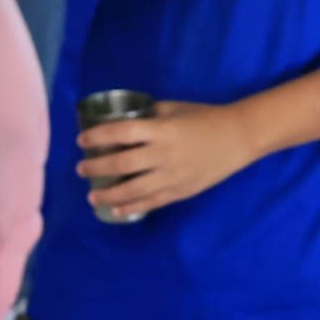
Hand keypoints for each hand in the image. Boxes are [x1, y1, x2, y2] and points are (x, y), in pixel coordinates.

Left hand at [79, 98, 260, 220]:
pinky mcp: (181, 191)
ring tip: (92, 196)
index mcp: (162, 129)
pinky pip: (152, 202)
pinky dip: (132, 208)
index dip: (98, 137)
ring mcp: (173, 175)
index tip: (81, 141)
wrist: (238, 138)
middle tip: (80, 169)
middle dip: (96, 168)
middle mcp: (164, 154)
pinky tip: (116, 210)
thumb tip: (122, 121)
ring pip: (134, 189)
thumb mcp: (174, 109)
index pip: (122, 133)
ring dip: (109, 194)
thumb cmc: (205, 118)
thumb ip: (149, 115)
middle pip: (122, 164)